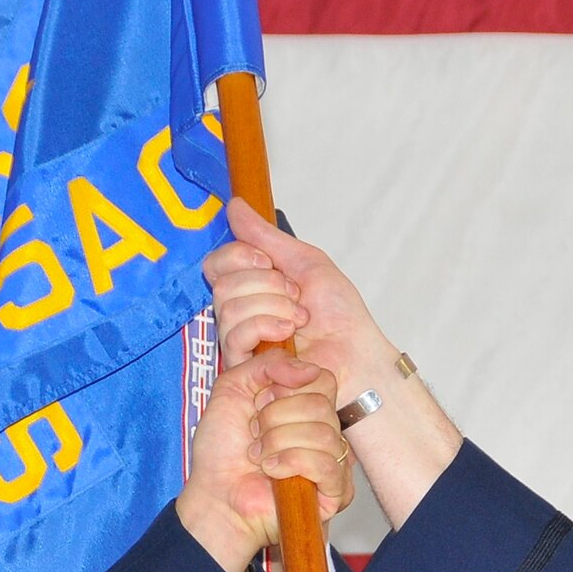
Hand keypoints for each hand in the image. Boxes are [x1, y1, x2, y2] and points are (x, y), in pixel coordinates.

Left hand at [175, 348, 350, 571]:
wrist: (215, 496)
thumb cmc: (221, 451)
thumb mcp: (232, 388)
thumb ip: (266, 363)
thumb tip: (308, 369)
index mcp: (304, 406)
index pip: (322, 378)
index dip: (286, 387)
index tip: (258, 403)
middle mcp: (323, 430)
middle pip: (321, 403)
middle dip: (275, 417)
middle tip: (255, 434)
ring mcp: (332, 461)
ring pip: (323, 432)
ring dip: (278, 442)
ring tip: (260, 457)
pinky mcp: (335, 491)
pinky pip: (326, 463)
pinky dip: (291, 462)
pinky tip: (272, 471)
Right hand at [205, 199, 396, 388]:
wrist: (356, 352)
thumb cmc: (338, 314)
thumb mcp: (305, 262)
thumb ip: (266, 237)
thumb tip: (234, 206)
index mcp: (251, 286)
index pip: (216, 263)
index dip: (239, 257)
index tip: (269, 263)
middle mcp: (240, 311)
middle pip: (221, 284)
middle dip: (267, 285)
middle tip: (296, 296)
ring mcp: (240, 340)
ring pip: (228, 308)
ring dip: (273, 307)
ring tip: (298, 319)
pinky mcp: (244, 366)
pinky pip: (234, 336)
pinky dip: (265, 327)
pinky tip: (288, 334)